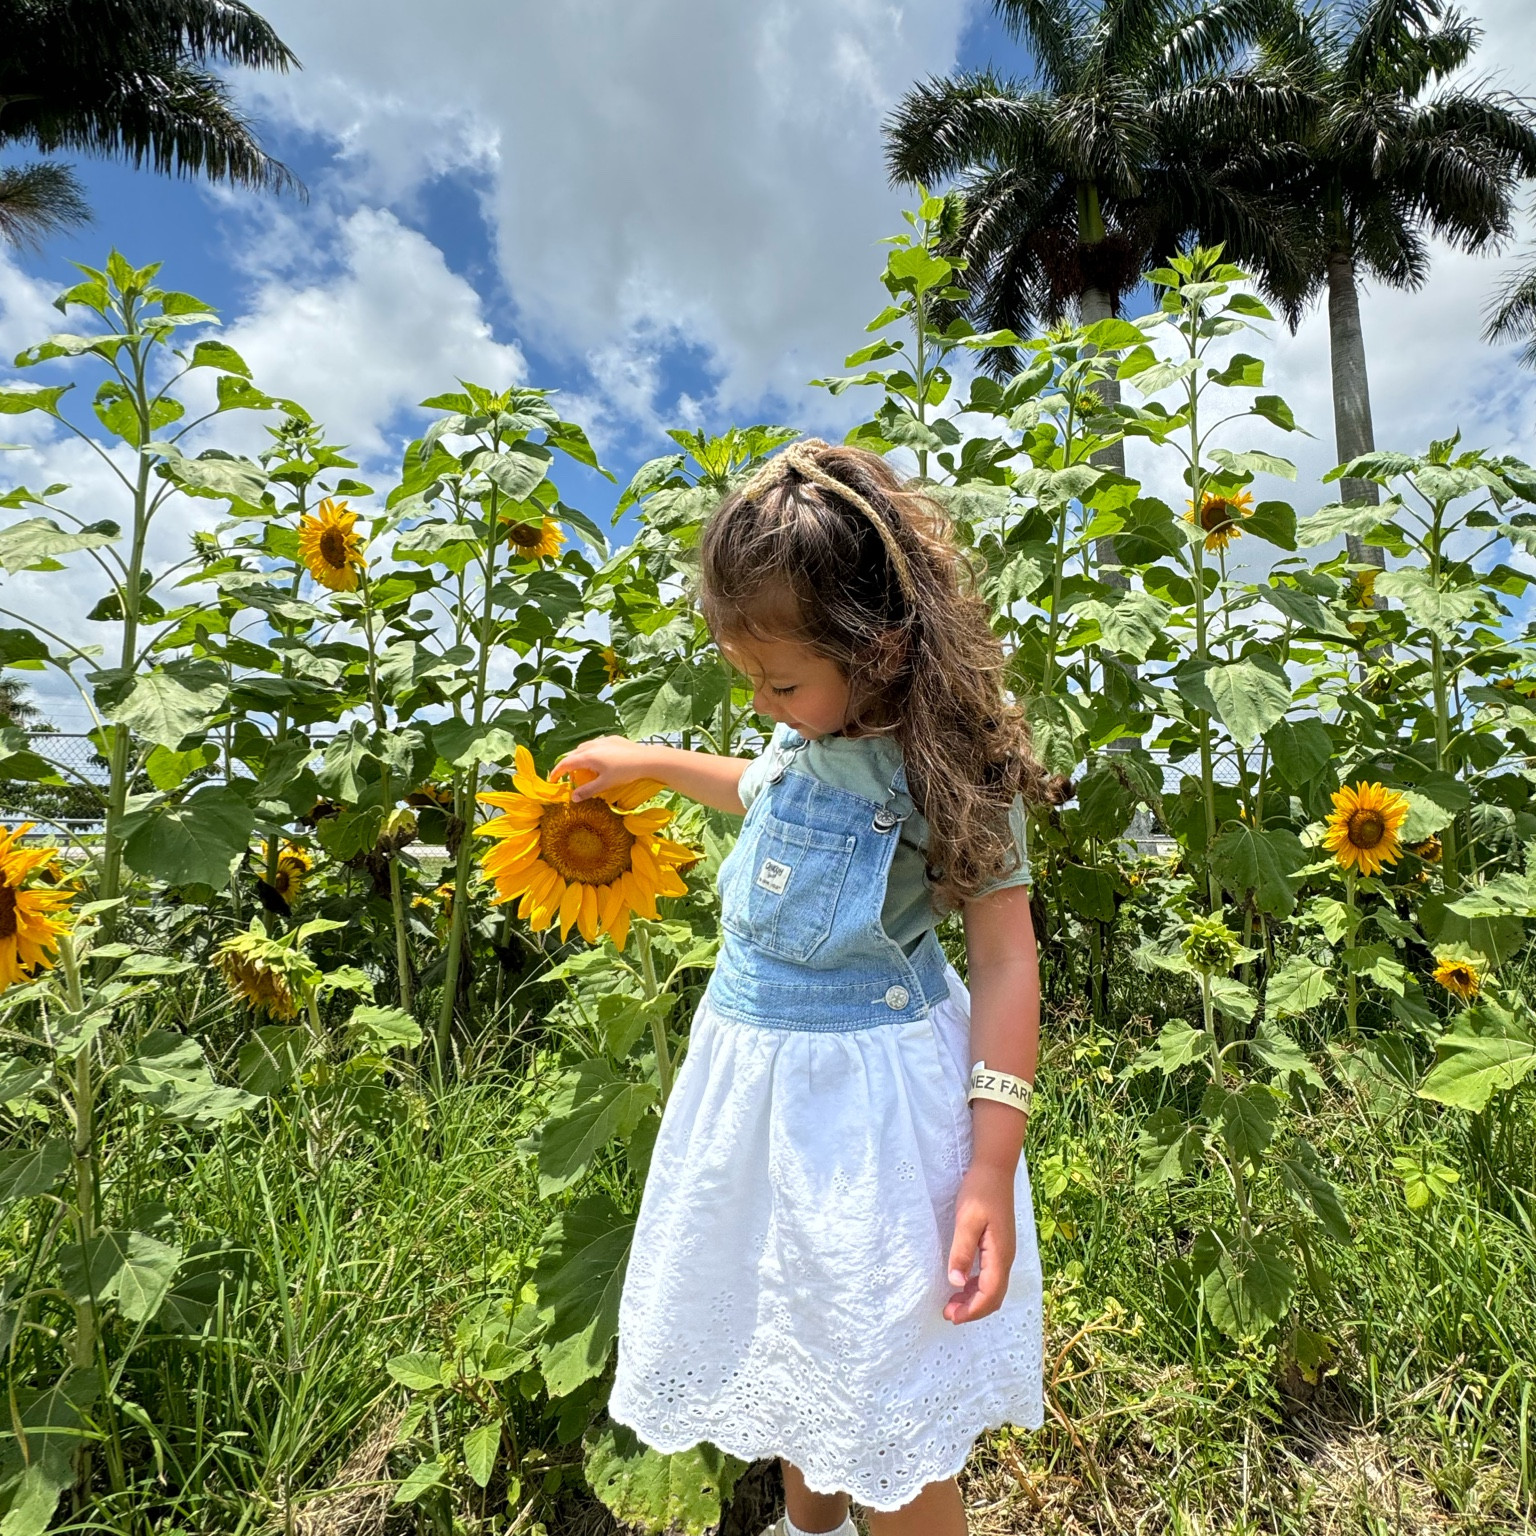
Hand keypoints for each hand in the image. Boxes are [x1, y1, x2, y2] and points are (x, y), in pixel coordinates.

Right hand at [550, 736, 657, 801]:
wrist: (646, 759)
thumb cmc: (624, 773)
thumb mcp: (605, 784)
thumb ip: (587, 791)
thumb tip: (573, 798)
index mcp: (587, 756)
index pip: (565, 763)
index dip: (557, 772)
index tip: (552, 780)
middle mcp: (592, 746)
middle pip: (573, 754)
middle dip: (568, 766)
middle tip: (569, 778)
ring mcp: (602, 740)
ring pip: (584, 748)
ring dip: (579, 758)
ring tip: (583, 769)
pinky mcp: (613, 739)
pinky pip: (595, 745)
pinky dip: (591, 753)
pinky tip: (600, 760)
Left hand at [944, 1160, 1015, 1323]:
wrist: (994, 1170)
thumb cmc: (979, 1191)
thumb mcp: (966, 1220)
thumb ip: (962, 1251)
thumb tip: (955, 1282)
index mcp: (999, 1254)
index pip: (990, 1294)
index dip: (972, 1310)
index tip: (951, 1316)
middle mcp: (1006, 1257)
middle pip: (994, 1296)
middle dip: (973, 1310)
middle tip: (948, 1314)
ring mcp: (1004, 1252)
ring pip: (994, 1288)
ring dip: (975, 1299)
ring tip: (952, 1304)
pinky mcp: (999, 1246)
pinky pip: (991, 1276)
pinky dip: (978, 1287)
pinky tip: (962, 1284)